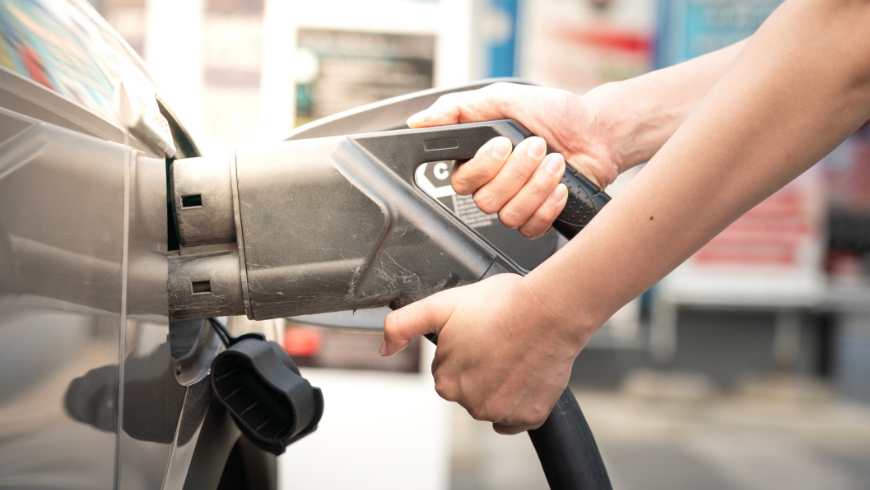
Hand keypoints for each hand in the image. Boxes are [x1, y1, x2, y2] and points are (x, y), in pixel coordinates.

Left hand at [380, 274, 589, 433]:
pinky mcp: (530, 416)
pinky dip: (523, 399)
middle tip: (498, 340)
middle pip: (470, 387)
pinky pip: (520, 416)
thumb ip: (403, 324)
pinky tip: (526, 374)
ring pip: (495, 401)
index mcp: (446, 381)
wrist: (550, 309)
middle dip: (481, 366)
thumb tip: (384, 347)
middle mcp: (471, 404)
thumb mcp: (442, 305)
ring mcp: (502, 412)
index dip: (463, 348)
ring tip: (515, 352)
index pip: (447, 369)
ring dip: (502, 383)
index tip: (479, 334)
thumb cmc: (503, 303)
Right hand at [408, 82, 623, 237]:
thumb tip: (419, 120)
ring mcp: (515, 205)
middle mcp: (493, 186)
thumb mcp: (502, 98)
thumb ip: (457, 108)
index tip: (502, 144)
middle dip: (516, 172)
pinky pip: (530, 229)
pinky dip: (547, 207)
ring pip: (508, 216)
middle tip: (537, 146)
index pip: (461, 181)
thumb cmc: (554, 113)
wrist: (597, 131)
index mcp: (478, 161)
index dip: (482, 167)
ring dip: (536, 186)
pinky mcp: (538, 219)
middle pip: (484, 201)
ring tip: (556, 162)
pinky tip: (560, 186)